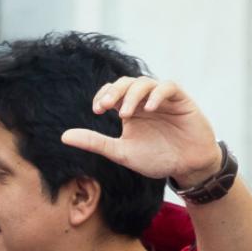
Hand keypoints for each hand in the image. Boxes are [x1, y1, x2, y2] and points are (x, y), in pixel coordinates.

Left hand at [61, 77, 223, 183]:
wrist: (188, 168)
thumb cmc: (157, 158)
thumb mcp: (122, 152)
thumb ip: (95, 143)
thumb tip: (63, 136)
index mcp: (129, 109)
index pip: (112, 91)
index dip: (103, 95)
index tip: (97, 110)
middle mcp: (144, 100)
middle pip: (126, 83)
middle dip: (113, 91)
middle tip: (104, 107)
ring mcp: (163, 99)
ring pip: (144, 82)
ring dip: (132, 94)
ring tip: (125, 113)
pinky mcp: (181, 100)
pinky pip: (168, 87)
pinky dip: (157, 94)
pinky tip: (149, 108)